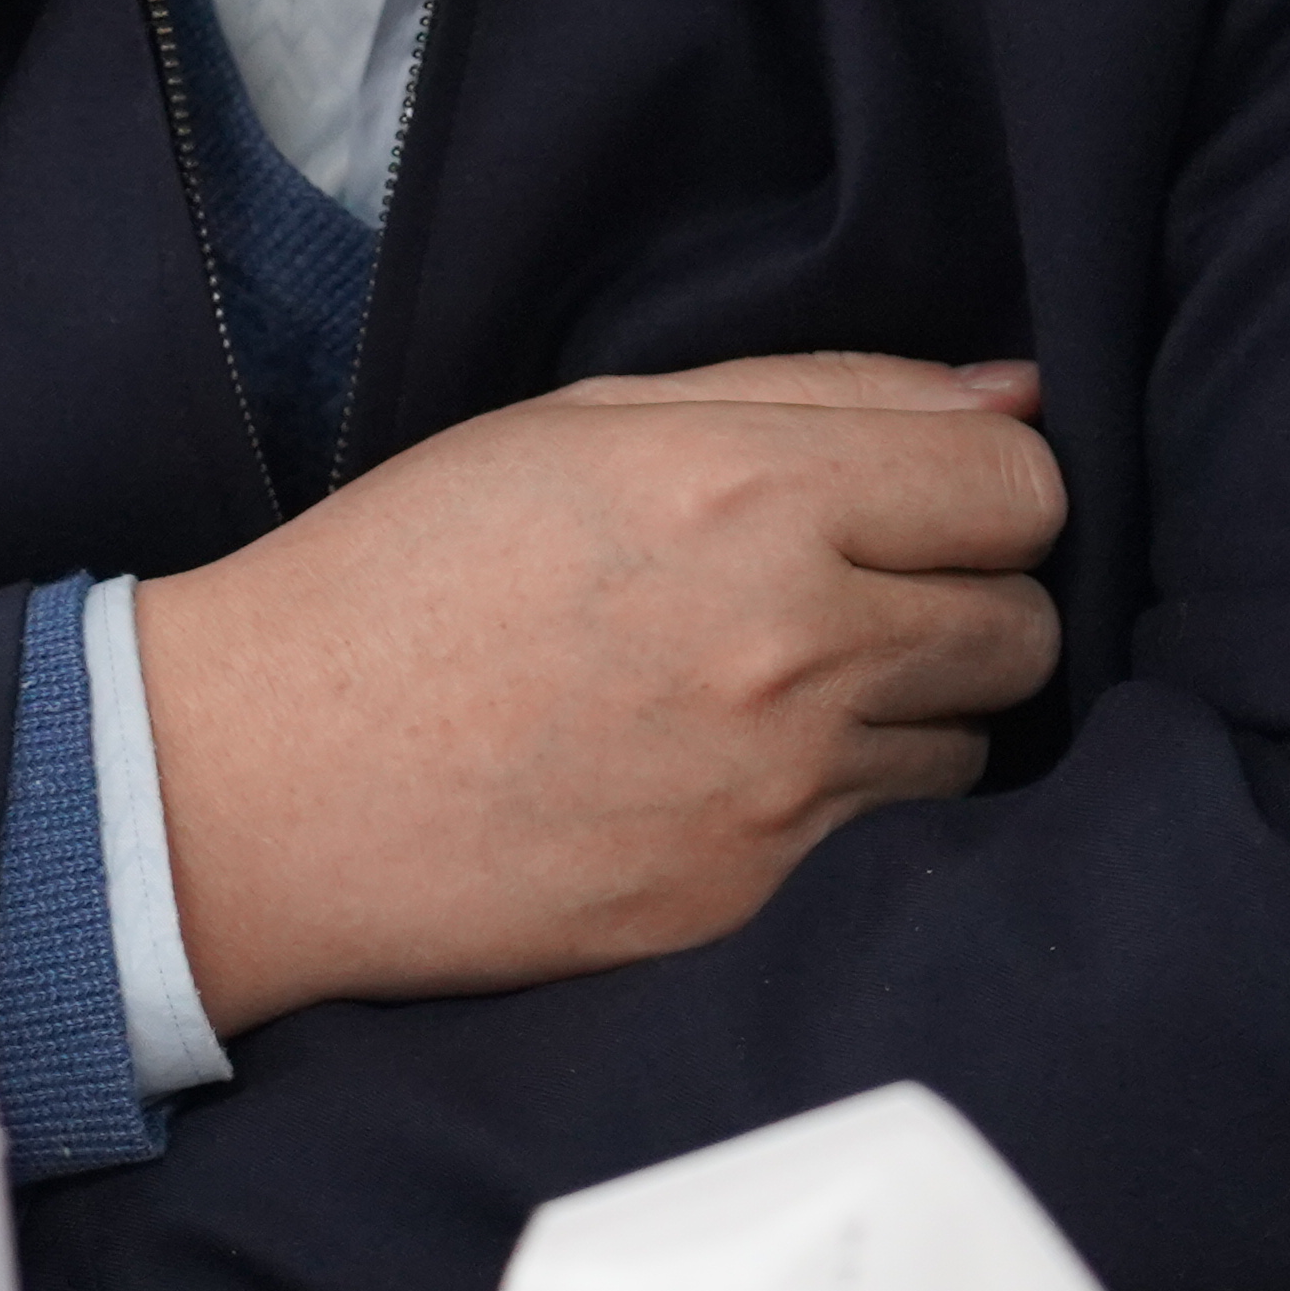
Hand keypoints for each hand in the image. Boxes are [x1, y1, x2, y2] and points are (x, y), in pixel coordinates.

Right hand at [129, 353, 1064, 1037]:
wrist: (266, 781)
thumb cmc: (413, 568)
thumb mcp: (592, 420)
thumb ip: (819, 391)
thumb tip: (1017, 396)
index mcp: (749, 489)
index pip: (1020, 485)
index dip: (986, 485)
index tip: (923, 496)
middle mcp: (791, 640)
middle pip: (1023, 622)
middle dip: (969, 595)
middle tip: (862, 591)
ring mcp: (777, 788)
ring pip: (976, 740)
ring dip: (919, 708)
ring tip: (790, 687)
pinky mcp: (749, 899)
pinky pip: (889, 839)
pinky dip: (848, 803)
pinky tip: (737, 771)